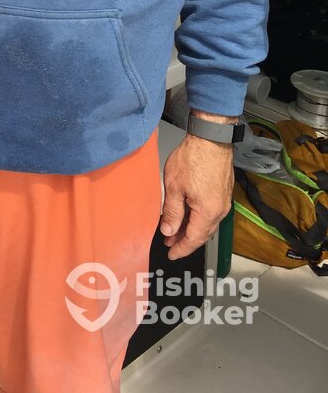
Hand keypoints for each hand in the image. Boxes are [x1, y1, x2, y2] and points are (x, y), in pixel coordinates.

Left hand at [160, 135, 233, 259]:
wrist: (211, 138)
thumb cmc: (193, 158)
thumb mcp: (174, 187)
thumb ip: (172, 212)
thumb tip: (169, 231)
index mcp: (207, 213)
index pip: (194, 240)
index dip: (181, 249)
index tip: (171, 255)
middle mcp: (220, 210)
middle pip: (202, 233)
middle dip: (184, 240)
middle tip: (169, 242)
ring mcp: (223, 201)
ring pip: (206, 222)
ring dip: (191, 228)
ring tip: (175, 228)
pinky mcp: (223, 191)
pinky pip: (210, 211)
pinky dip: (198, 216)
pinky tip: (187, 212)